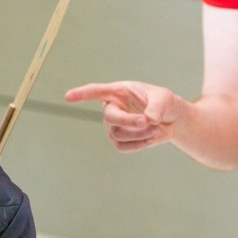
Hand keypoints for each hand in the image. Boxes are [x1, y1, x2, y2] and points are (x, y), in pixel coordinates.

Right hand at [65, 81, 179, 152]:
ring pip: (119, 134)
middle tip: (149, 121)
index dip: (82, 94)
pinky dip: (139, 144)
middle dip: (129, 121)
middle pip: (110, 118)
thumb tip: (150, 119)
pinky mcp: (119, 140)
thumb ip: (157, 107)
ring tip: (156, 128)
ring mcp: (113, 126)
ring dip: (140, 133)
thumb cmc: (163, 103)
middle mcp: (112, 108)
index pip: (97, 91)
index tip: (68, 97)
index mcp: (118, 91)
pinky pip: (123, 147)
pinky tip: (150, 138)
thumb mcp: (164, 99)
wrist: (170, 119)